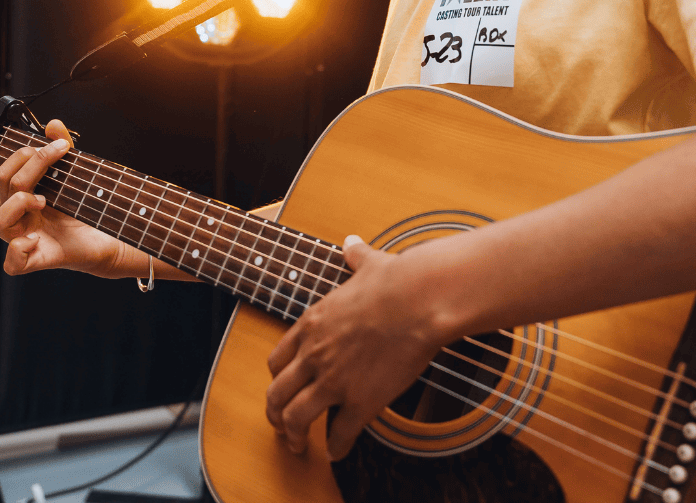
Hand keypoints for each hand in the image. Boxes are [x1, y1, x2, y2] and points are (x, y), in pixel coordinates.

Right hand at [0, 120, 131, 277]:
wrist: (104, 242)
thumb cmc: (83, 212)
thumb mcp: (73, 178)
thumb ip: (61, 150)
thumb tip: (53, 124)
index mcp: (22, 198)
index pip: (5, 172)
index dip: (24, 155)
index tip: (56, 147)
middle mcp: (19, 218)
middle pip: (3, 188)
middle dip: (28, 169)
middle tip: (53, 163)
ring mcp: (24, 240)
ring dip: (17, 204)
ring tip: (43, 201)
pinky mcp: (36, 261)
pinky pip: (12, 264)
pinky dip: (20, 249)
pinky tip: (37, 238)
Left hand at [265, 237, 446, 459]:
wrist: (420, 300)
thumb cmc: (397, 280)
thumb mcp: (367, 265)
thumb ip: (355, 258)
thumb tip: (352, 243)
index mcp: (312, 325)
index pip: (277, 360)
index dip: (277, 377)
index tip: (283, 386)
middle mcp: (314, 355)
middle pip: (276, 393)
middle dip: (275, 414)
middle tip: (281, 427)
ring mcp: (334, 380)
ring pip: (296, 418)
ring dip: (294, 437)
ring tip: (300, 447)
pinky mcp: (360, 402)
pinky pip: (339, 434)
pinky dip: (336, 447)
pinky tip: (338, 452)